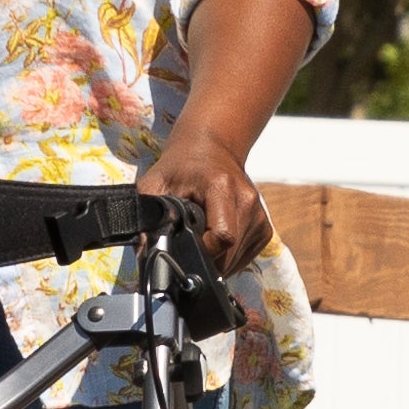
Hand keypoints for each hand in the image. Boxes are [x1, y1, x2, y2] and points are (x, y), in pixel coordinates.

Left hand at [133, 127, 269, 269]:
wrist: (212, 148)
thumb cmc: (181, 167)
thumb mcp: (155, 184)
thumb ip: (146, 215)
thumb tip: (143, 250)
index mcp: (222, 187)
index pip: (222, 237)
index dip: (201, 252)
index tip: (184, 248)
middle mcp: (248, 201)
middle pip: (229, 254)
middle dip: (205, 260)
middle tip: (186, 248)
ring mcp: (260, 215)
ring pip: (237, 260)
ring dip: (216, 259)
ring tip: (201, 238)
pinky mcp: (265, 227)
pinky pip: (244, 257)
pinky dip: (228, 257)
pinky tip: (214, 240)